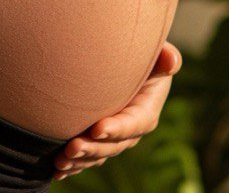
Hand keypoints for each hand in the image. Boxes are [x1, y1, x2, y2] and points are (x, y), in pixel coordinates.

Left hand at [51, 42, 181, 181]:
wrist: (127, 65)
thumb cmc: (142, 57)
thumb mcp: (155, 57)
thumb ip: (164, 59)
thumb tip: (170, 60)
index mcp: (145, 111)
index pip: (133, 123)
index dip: (117, 128)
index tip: (97, 128)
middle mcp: (131, 130)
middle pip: (113, 145)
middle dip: (93, 148)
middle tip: (72, 147)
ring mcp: (114, 138)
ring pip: (98, 154)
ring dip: (80, 160)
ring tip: (60, 161)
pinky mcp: (99, 140)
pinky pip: (87, 157)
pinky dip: (73, 166)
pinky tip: (58, 171)